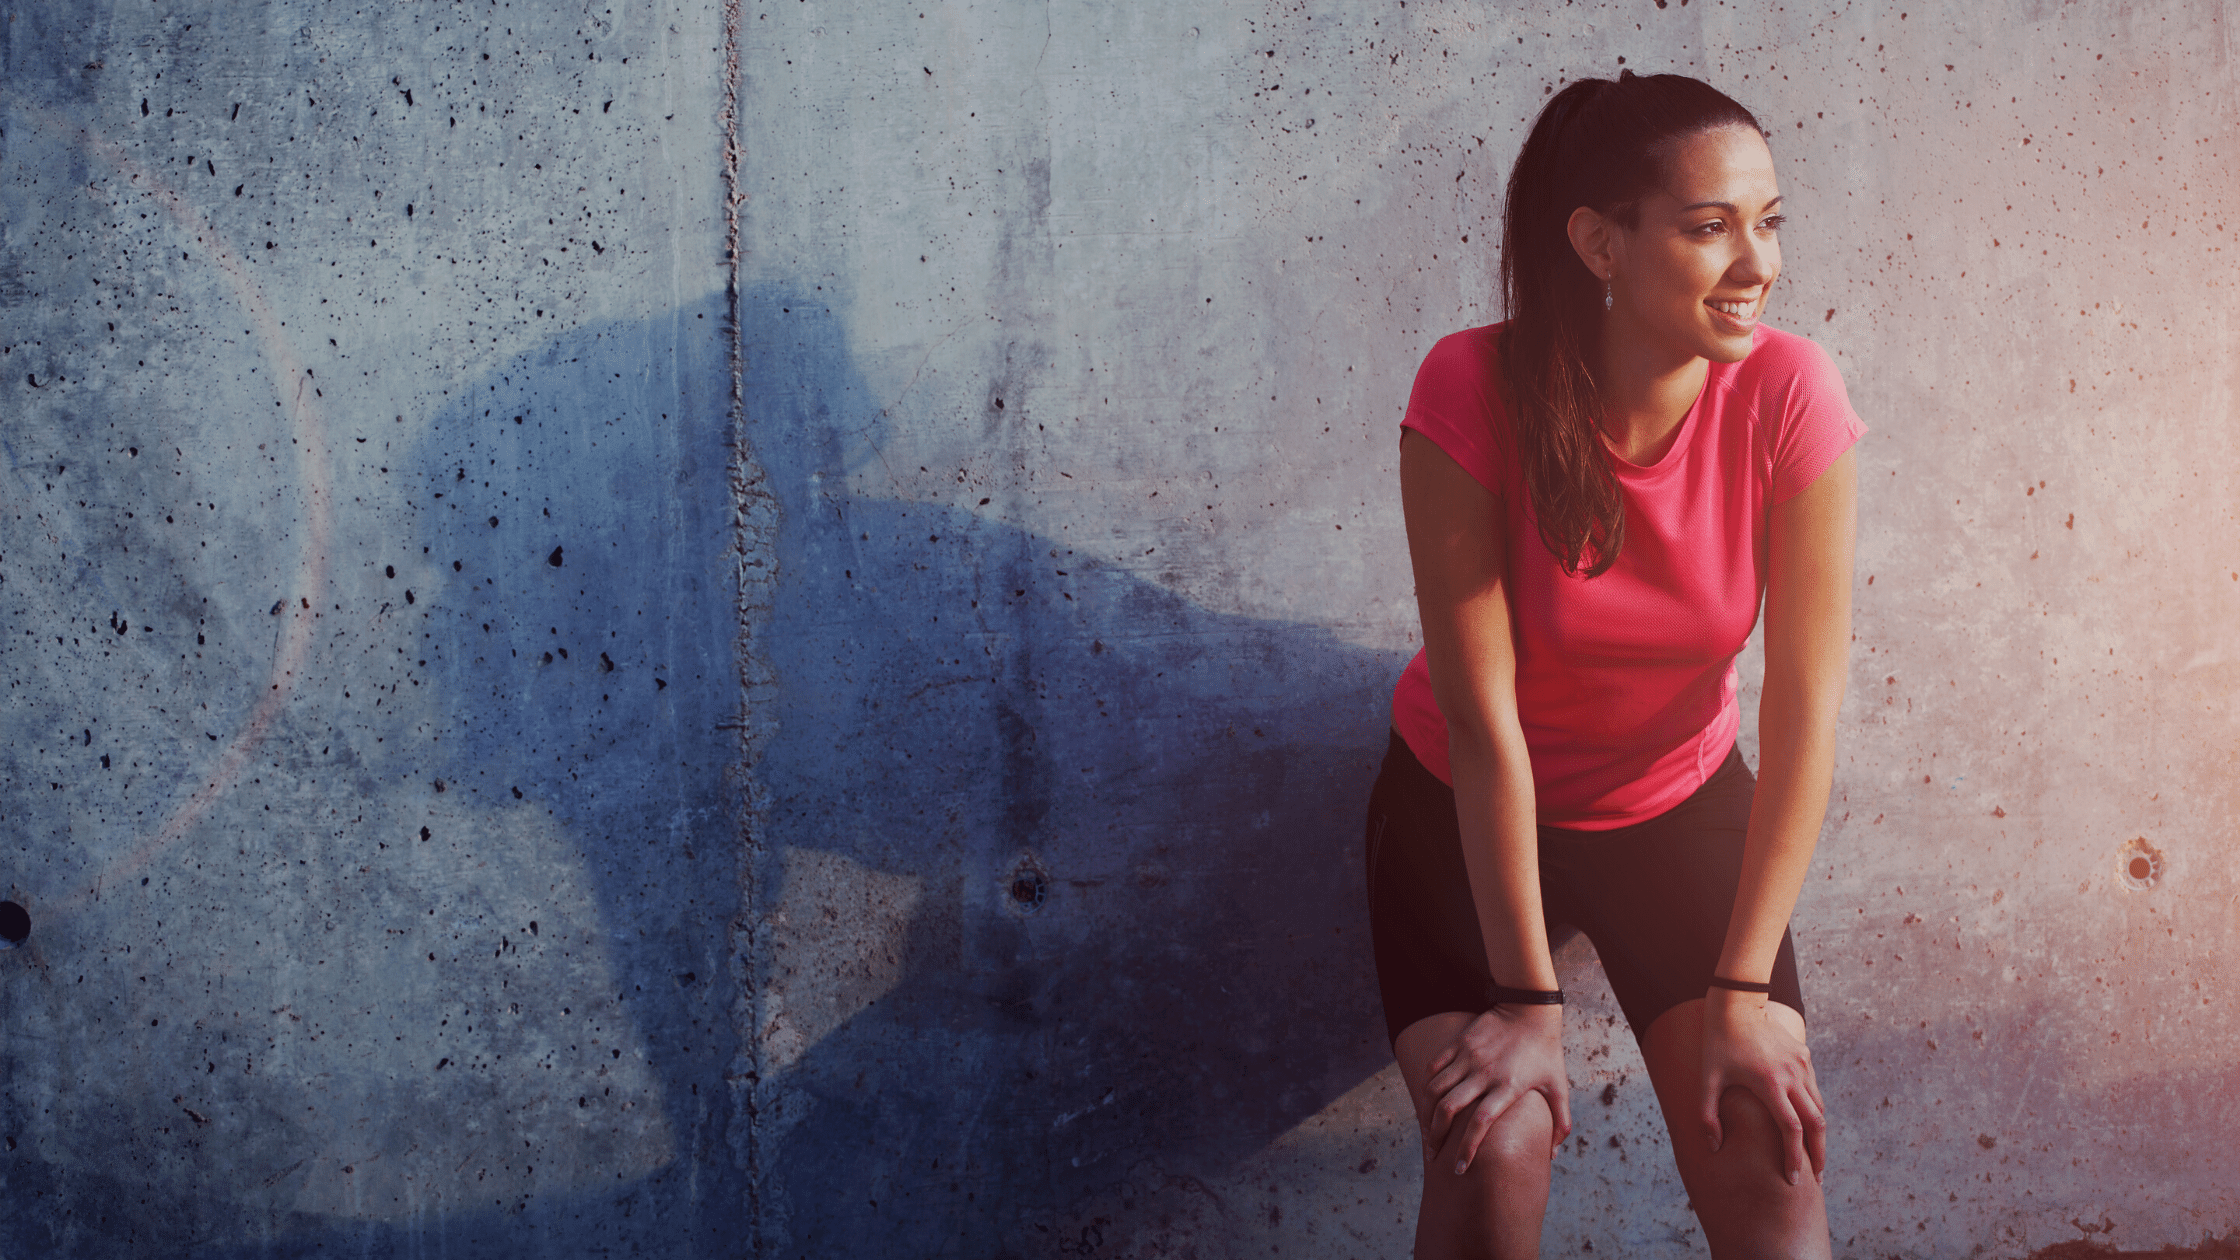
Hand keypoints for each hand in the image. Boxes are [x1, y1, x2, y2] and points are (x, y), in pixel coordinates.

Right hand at [1418, 1003, 1571, 1172]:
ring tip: (1427, 1132)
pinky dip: (1429, 1086)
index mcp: (1508, 1087)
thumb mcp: (1559, 1086)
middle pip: (1449, 1109)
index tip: (1458, 1169)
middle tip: (1432, 1155)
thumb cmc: (1546, 1051)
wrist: (1530, 1008)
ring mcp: (1468, 1057)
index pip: (1480, 1124)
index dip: (1466, 1148)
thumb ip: (1561, 1121)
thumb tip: (1553, 1155)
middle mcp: (1484, 1073)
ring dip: (1427, 1114)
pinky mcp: (1459, 1043)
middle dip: (1436, 1136)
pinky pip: (1435, 1067)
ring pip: (1435, 1089)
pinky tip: (1429, 1101)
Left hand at [1698, 989, 1825, 1184]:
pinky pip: (1814, 1090)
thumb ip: (1707, 1115)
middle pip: (1816, 1124)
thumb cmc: (1718, 1042)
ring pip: (1819, 1108)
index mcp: (1769, 1083)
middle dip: (1818, 1155)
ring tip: (1813, 1156)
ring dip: (1819, 1134)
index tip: (1794, 1179)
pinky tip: (1805, 1124)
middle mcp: (1792, 1075)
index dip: (1794, 1157)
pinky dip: (1814, 1111)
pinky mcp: (1805, 1057)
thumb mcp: (1707, 1078)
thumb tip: (1714, 1147)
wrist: (1738, 1003)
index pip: (1791, 1130)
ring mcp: (1802, 1065)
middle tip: (1816, 1178)